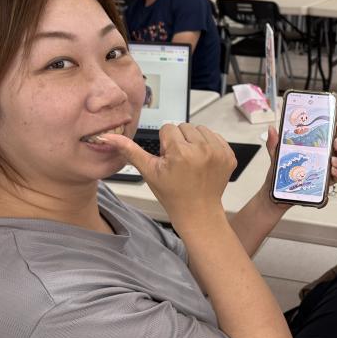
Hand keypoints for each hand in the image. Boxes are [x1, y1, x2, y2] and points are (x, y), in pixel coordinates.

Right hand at [100, 123, 235, 222]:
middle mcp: (202, 149)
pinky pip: (216, 137)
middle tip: (180, 162)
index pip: (168, 129)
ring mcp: (219, 152)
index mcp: (181, 151)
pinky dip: (209, 145)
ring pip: (201, 129)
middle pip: (185, 127)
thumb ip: (130, 150)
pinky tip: (203, 162)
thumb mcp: (149, 171)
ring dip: (195, 140)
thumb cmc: (172, 193)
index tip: (169, 160)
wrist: (198, 211)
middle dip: (180, 140)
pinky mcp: (229, 155)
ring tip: (191, 161)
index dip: (166, 144)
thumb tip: (107, 136)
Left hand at [261, 124, 336, 200]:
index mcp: (314, 148)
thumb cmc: (280, 172)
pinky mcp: (324, 183)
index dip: (336, 131)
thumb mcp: (276, 154)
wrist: (276, 193)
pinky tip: (332, 172)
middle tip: (335, 144)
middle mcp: (322, 158)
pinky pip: (336, 178)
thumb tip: (271, 129)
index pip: (328, 137)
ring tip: (333, 161)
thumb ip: (274, 142)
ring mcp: (324, 170)